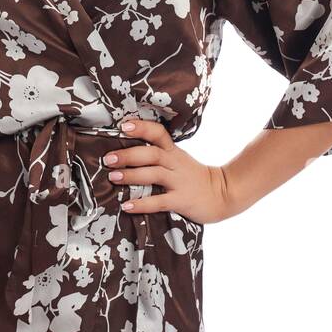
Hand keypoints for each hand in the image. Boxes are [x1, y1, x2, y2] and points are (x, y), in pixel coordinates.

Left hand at [104, 117, 235, 223]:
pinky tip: (127, 206)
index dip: (141, 127)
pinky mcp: (182, 201)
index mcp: (174, 152)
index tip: (123, 126)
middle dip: (128, 155)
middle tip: (108, 159)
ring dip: (131, 176)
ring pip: (154, 175)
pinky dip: (142, 204)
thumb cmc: (194, 177)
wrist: (223, 194)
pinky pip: (160, 201)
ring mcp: (179, 182)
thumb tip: (125, 152)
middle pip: (152, 154)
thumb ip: (159, 155)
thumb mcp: (179, 160)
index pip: (158, 133)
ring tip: (113, 178)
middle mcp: (176, 164)